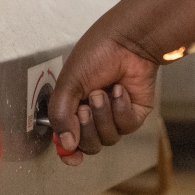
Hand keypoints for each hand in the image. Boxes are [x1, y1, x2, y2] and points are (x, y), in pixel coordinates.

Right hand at [47, 27, 157, 165]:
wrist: (127, 41)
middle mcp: (94, 115)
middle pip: (88, 145)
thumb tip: (66, 145)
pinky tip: (119, 89)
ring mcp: (115, 116)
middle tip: (84, 107)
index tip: (69, 152)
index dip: (68, 150)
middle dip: (86, 127)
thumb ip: (60, 114)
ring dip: (103, 115)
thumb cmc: (97, 54)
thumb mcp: (69, 83)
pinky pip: (126, 126)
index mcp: (73, 107)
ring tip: (103, 92)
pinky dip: (120, 109)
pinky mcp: (134, 114)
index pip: (69, 140)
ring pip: (108, 138)